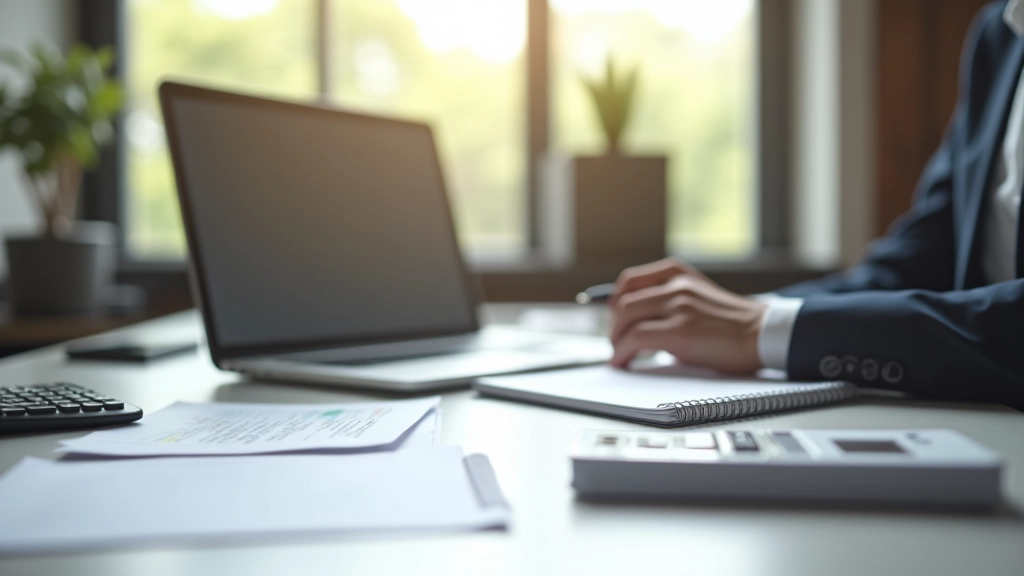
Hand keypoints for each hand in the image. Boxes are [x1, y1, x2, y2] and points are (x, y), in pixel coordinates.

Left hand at [608, 259, 767, 373]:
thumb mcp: (700, 297)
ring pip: (625, 318)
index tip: (611, 315)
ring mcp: (678, 307)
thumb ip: (672, 301)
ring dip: (616, 340)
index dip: (614, 300)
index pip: (630, 281)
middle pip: (624, 301)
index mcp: (679, 274)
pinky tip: (623, 362)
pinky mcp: (680, 332)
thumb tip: (639, 322)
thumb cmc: (735, 324)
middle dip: (614, 326)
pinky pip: (636, 339)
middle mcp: (676, 286)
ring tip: (620, 354)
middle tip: (616, 342)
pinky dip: (622, 353)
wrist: (764, 334)